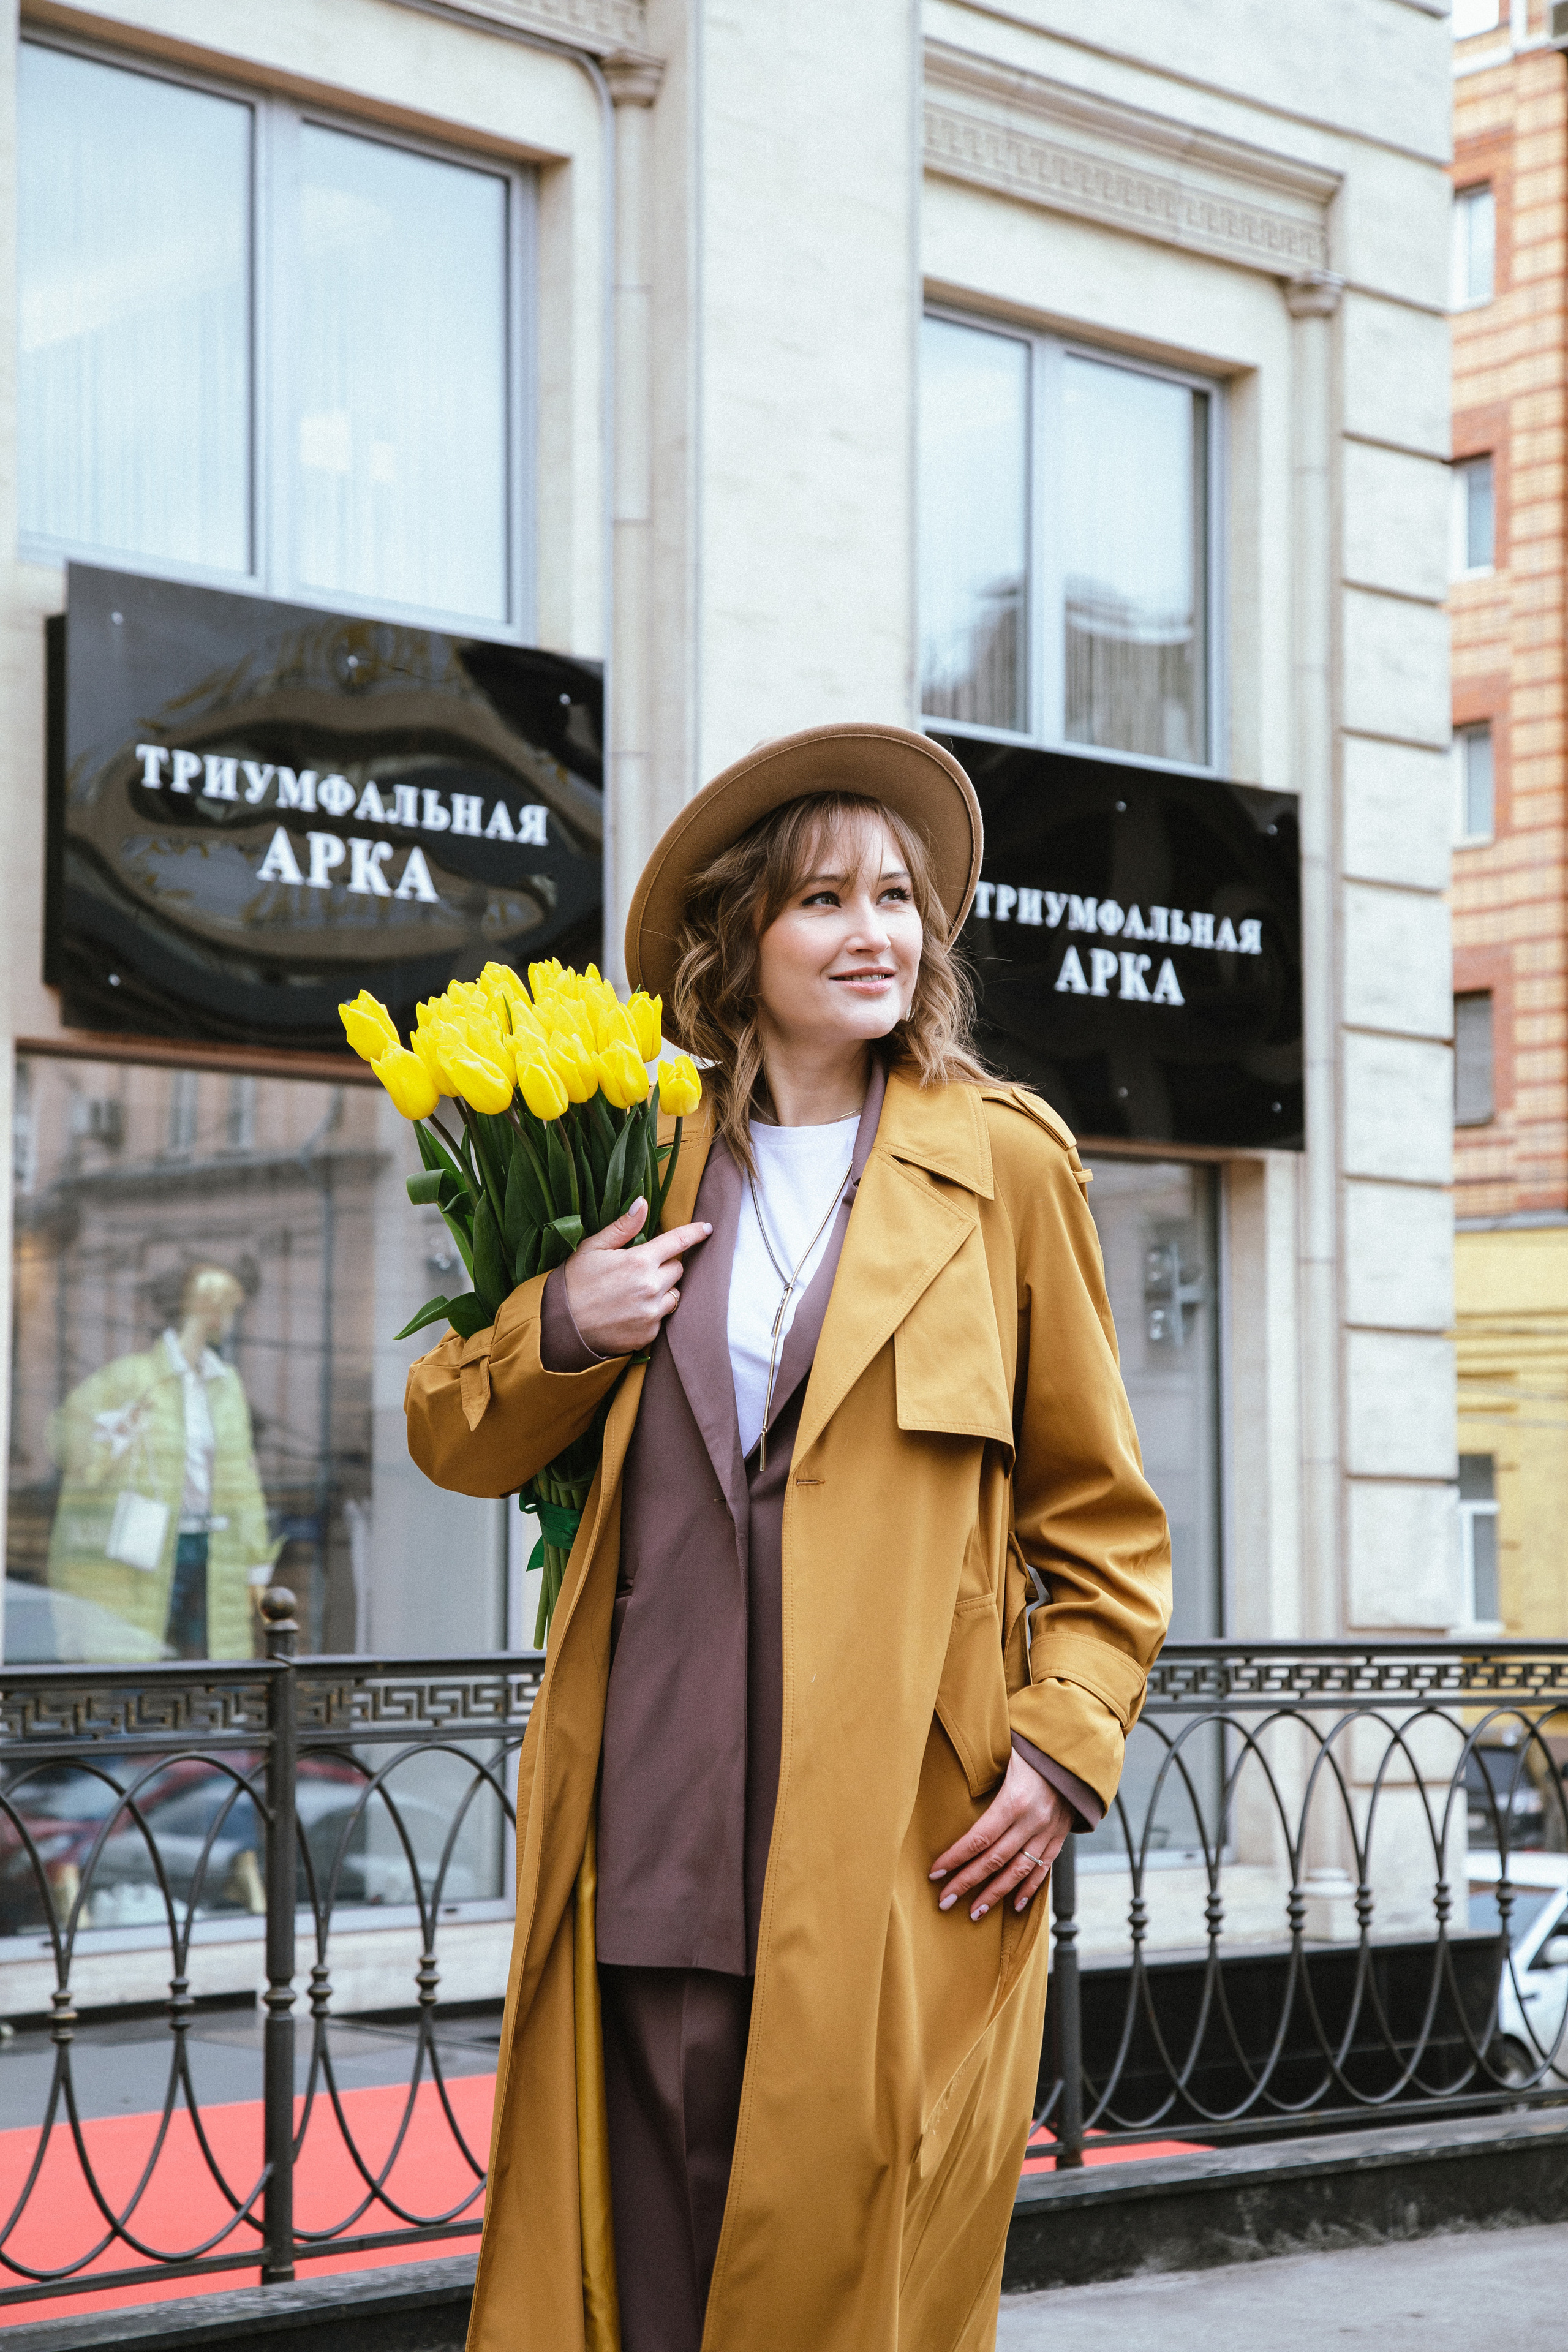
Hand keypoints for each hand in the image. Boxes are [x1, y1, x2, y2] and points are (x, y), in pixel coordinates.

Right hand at [562, 1197, 711, 1355]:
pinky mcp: (649, 1333)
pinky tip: (630, 1311)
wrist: (560, 1327)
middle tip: (639, 1269)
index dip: (695, 1233)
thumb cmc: (574, 1283)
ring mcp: (652, 1313)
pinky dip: (653, 1312)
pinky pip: (663, 1317)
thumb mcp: (592, 1248)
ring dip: (663, 1290)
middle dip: (664, 1265)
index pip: (678, 1242)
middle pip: (677, 1269)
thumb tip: (643, 1203)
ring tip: (635, 1292)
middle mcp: (651, 1287)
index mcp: (638, 1261)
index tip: (707, 1229)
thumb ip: (623, 1227)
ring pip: (675, 1294)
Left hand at [929, 1750, 1073, 1921]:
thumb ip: (982, 1768)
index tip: (935, 1872)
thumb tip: (950, 1772)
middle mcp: (1033, 1821)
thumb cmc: (1033, 1747)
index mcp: (1015, 1800)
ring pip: (1018, 1871)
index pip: (980, 1837)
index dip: (956, 1857)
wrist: (1076, 1750)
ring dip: (995, 1894)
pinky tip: (1014, 1905)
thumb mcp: (1006, 1753)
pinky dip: (1029, 1888)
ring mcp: (1049, 1832)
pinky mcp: (1060, 1836)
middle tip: (944, 1901)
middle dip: (967, 1882)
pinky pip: (1044, 1868)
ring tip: (974, 1913)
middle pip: (995, 1860)